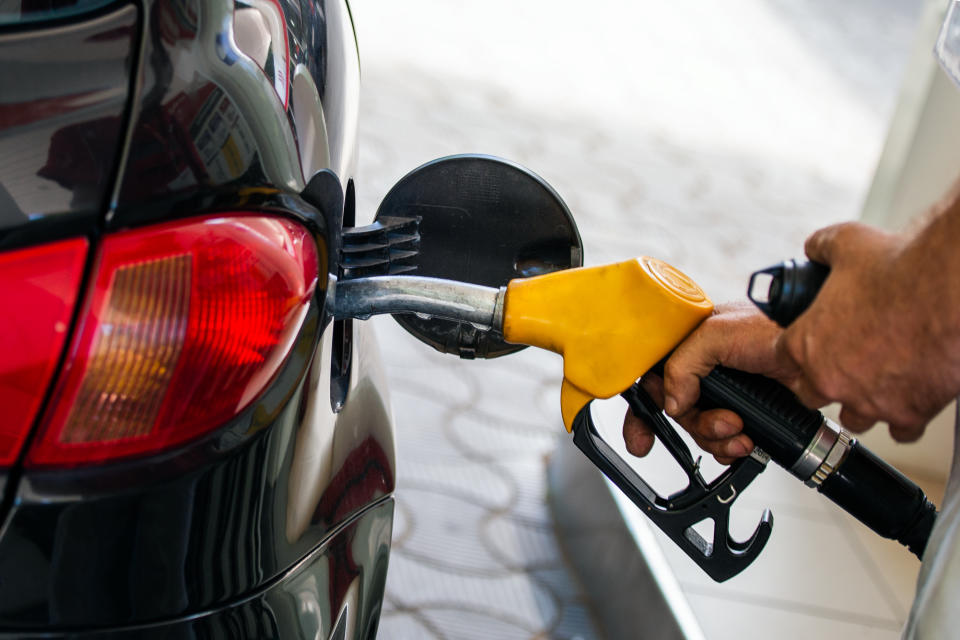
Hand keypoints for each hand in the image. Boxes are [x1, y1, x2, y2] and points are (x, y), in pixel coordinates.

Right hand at [623, 301, 796, 463]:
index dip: (643, 411)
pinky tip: (746, 442)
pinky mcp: (746, 412)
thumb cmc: (773, 328)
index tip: (641, 439)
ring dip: (717, 438)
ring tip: (740, 431)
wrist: (817, 354)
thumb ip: (682, 366)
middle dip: (696, 424)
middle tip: (721, 422)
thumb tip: (670, 403)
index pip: (652, 379)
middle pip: (677, 413)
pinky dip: (732, 447)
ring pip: (701, 430)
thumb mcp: (715, 334)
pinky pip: (724, 441)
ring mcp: (726, 393)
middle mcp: (704, 371)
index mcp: (689, 346)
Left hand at [777, 221, 959, 440]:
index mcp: (805, 344)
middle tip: (843, 363)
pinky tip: (908, 399)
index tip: (806, 348)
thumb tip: (814, 248)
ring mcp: (869, 400)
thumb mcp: (846, 243)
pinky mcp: (909, 412)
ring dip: (862, 401)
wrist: (950, 289)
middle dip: (824, 380)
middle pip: (811, 394)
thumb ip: (821, 248)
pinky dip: (904, 416)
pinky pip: (901, 429)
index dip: (794, 353)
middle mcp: (831, 379)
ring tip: (876, 381)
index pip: (780, 361)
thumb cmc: (900, 266)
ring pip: (854, 417)